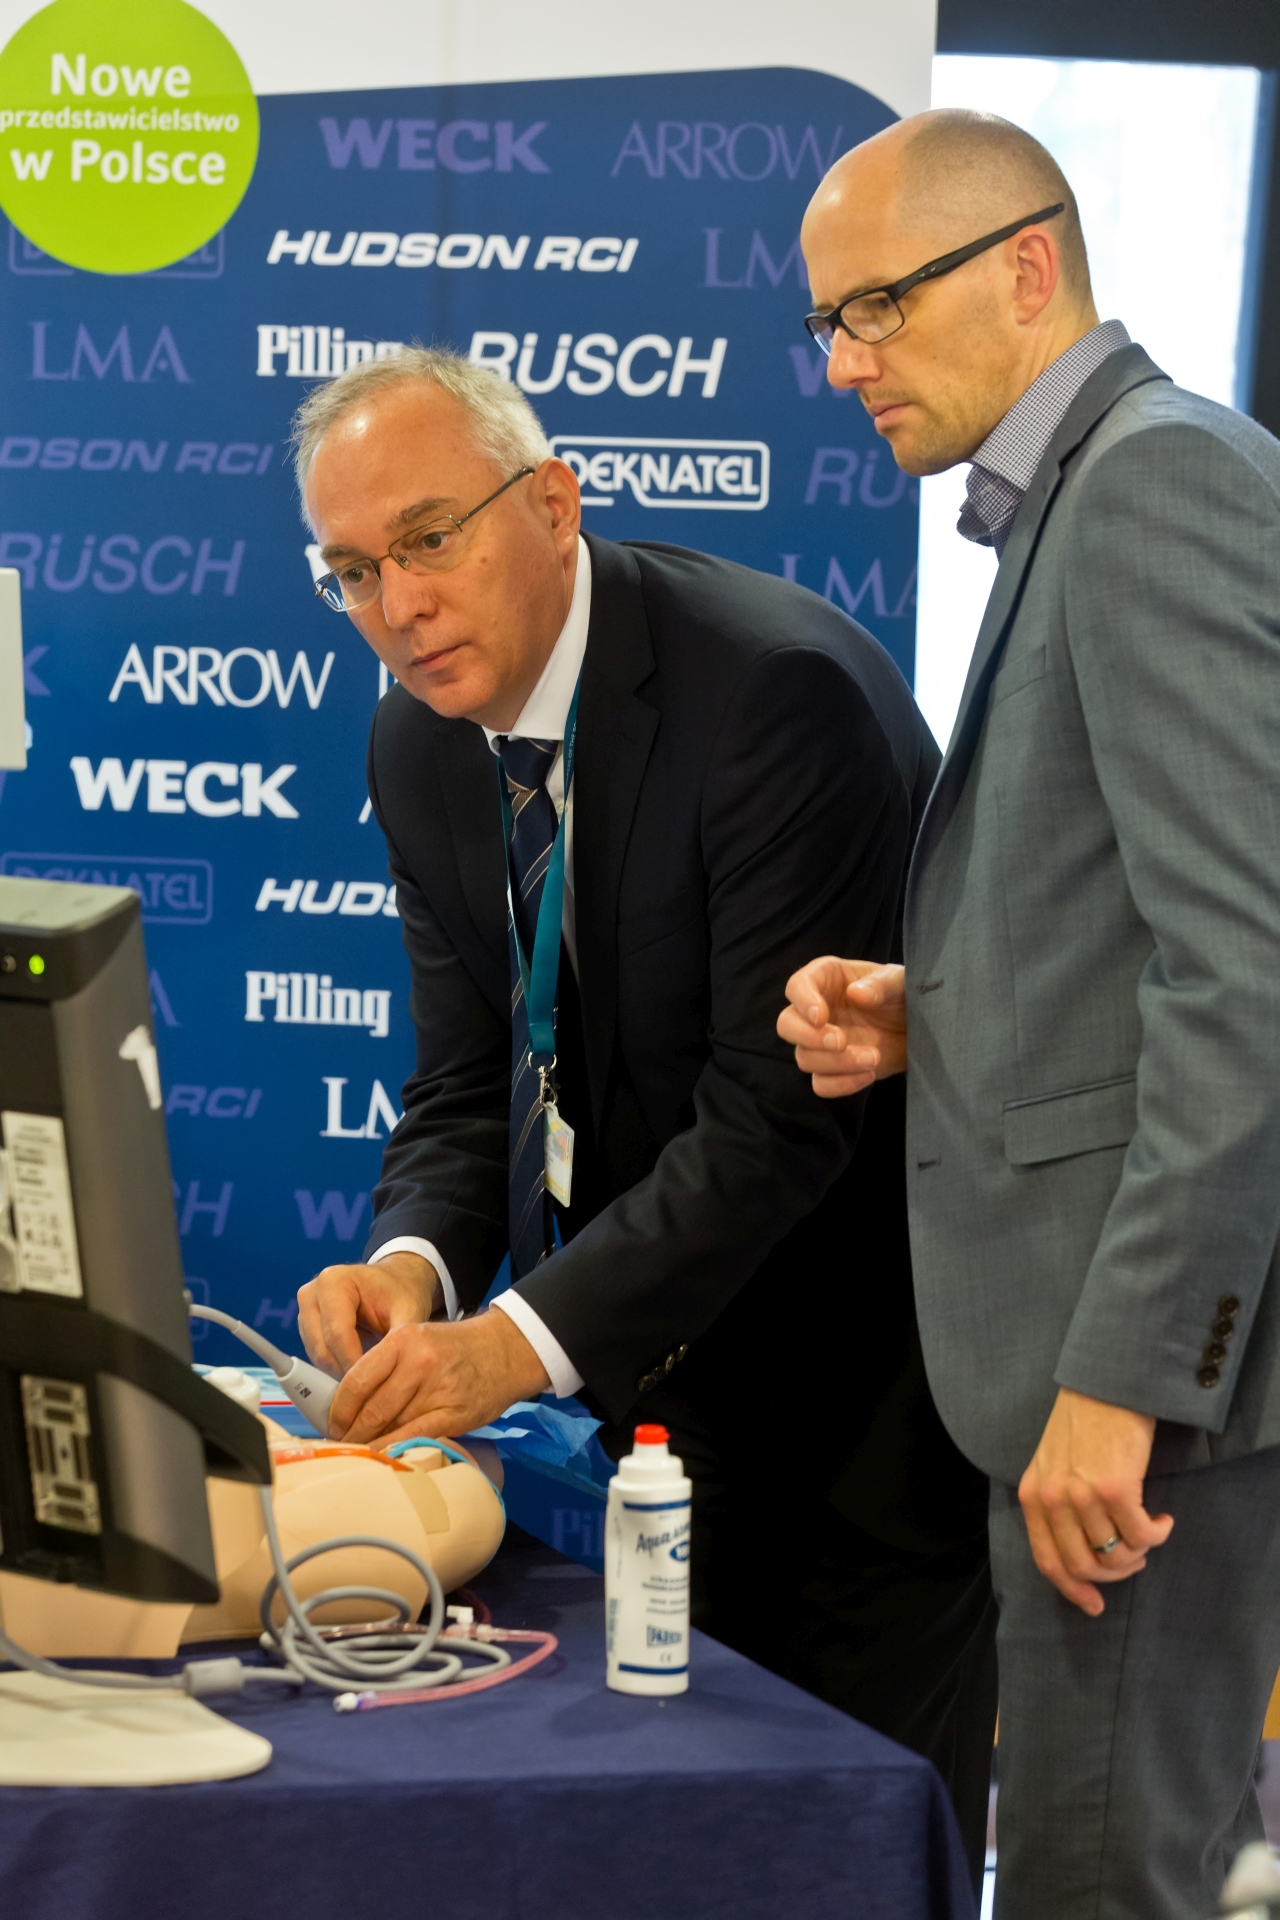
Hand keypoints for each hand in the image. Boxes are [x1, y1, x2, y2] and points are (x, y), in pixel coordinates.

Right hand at [297, 1251, 439, 1379]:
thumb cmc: (401, 1292)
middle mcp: (312, 1294)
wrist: (394, 1282)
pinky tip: (359, 1377)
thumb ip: (402, 1339)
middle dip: (346, 1374)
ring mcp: (305, 1311)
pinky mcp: (306, 1327)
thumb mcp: (409, 1310)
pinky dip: (336, 1370)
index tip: (374, 1387)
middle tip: (372, 1393)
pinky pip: (318, 1357)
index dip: (354, 1364)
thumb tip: (397, 1371)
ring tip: (369, 1385)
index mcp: (334, 1282)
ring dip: (340, 1374)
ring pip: (317, 1356)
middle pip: (322, 1348)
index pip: (338, 1334)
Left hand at [326, 1309, 550, 1446]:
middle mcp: (418, 1362)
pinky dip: (394, 1448)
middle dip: (352, 1431)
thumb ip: (385, 1365)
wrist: (504, 1350)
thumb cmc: (454, 1348)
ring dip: (370, 1442)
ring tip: (357, 1452)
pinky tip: (382, 1456)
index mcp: (403, 1340)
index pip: (357, 1380)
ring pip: (391, 1425)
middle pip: (372, 1407)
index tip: (331, 1423)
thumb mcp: (416, 1339)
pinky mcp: (453, 1414)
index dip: (339, 1408)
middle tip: (340, 1443)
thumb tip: (350, 1403)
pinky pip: (414, 1436)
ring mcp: (438, 1389)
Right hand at [777, 959, 907, 1097]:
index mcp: (826, 979)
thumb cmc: (905, 996)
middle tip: (841, 1041)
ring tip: (874, 1057)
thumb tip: (856, 994)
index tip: (820, 1017)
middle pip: (787, 1025)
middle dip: (809, 1037)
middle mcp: (816, 1011)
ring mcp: (821, 1043)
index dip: (803, 1001)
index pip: (797, 986)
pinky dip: (841, 1084)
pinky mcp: (833, 1070)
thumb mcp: (901, 982)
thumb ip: (882, 984)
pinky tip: (868, 1074)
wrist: (921, 1029)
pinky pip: (821, 1084)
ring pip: (804, 1058)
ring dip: (837, 1063)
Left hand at [1018, 1387, 1174, 1614]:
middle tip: (1134, 1561)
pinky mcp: (1116, 1489)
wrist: (1105, 1383)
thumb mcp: (1052, 1463)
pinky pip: (1142, 1536)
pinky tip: (1164, 1520)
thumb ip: (1057, 1505)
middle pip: (1083, 1566)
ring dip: (1139, 1553)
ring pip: (1115, 1555)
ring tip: (1149, 1534)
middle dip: (1114, 1574)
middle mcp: (1052, 1499)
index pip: (1047, 1560)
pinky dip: (1158, 1535)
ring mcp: (1083, 1496)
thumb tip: (1082, 1554)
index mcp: (1032, 1496)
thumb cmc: (1083, 1422)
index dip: (1072, 1589)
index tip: (1094, 1605)